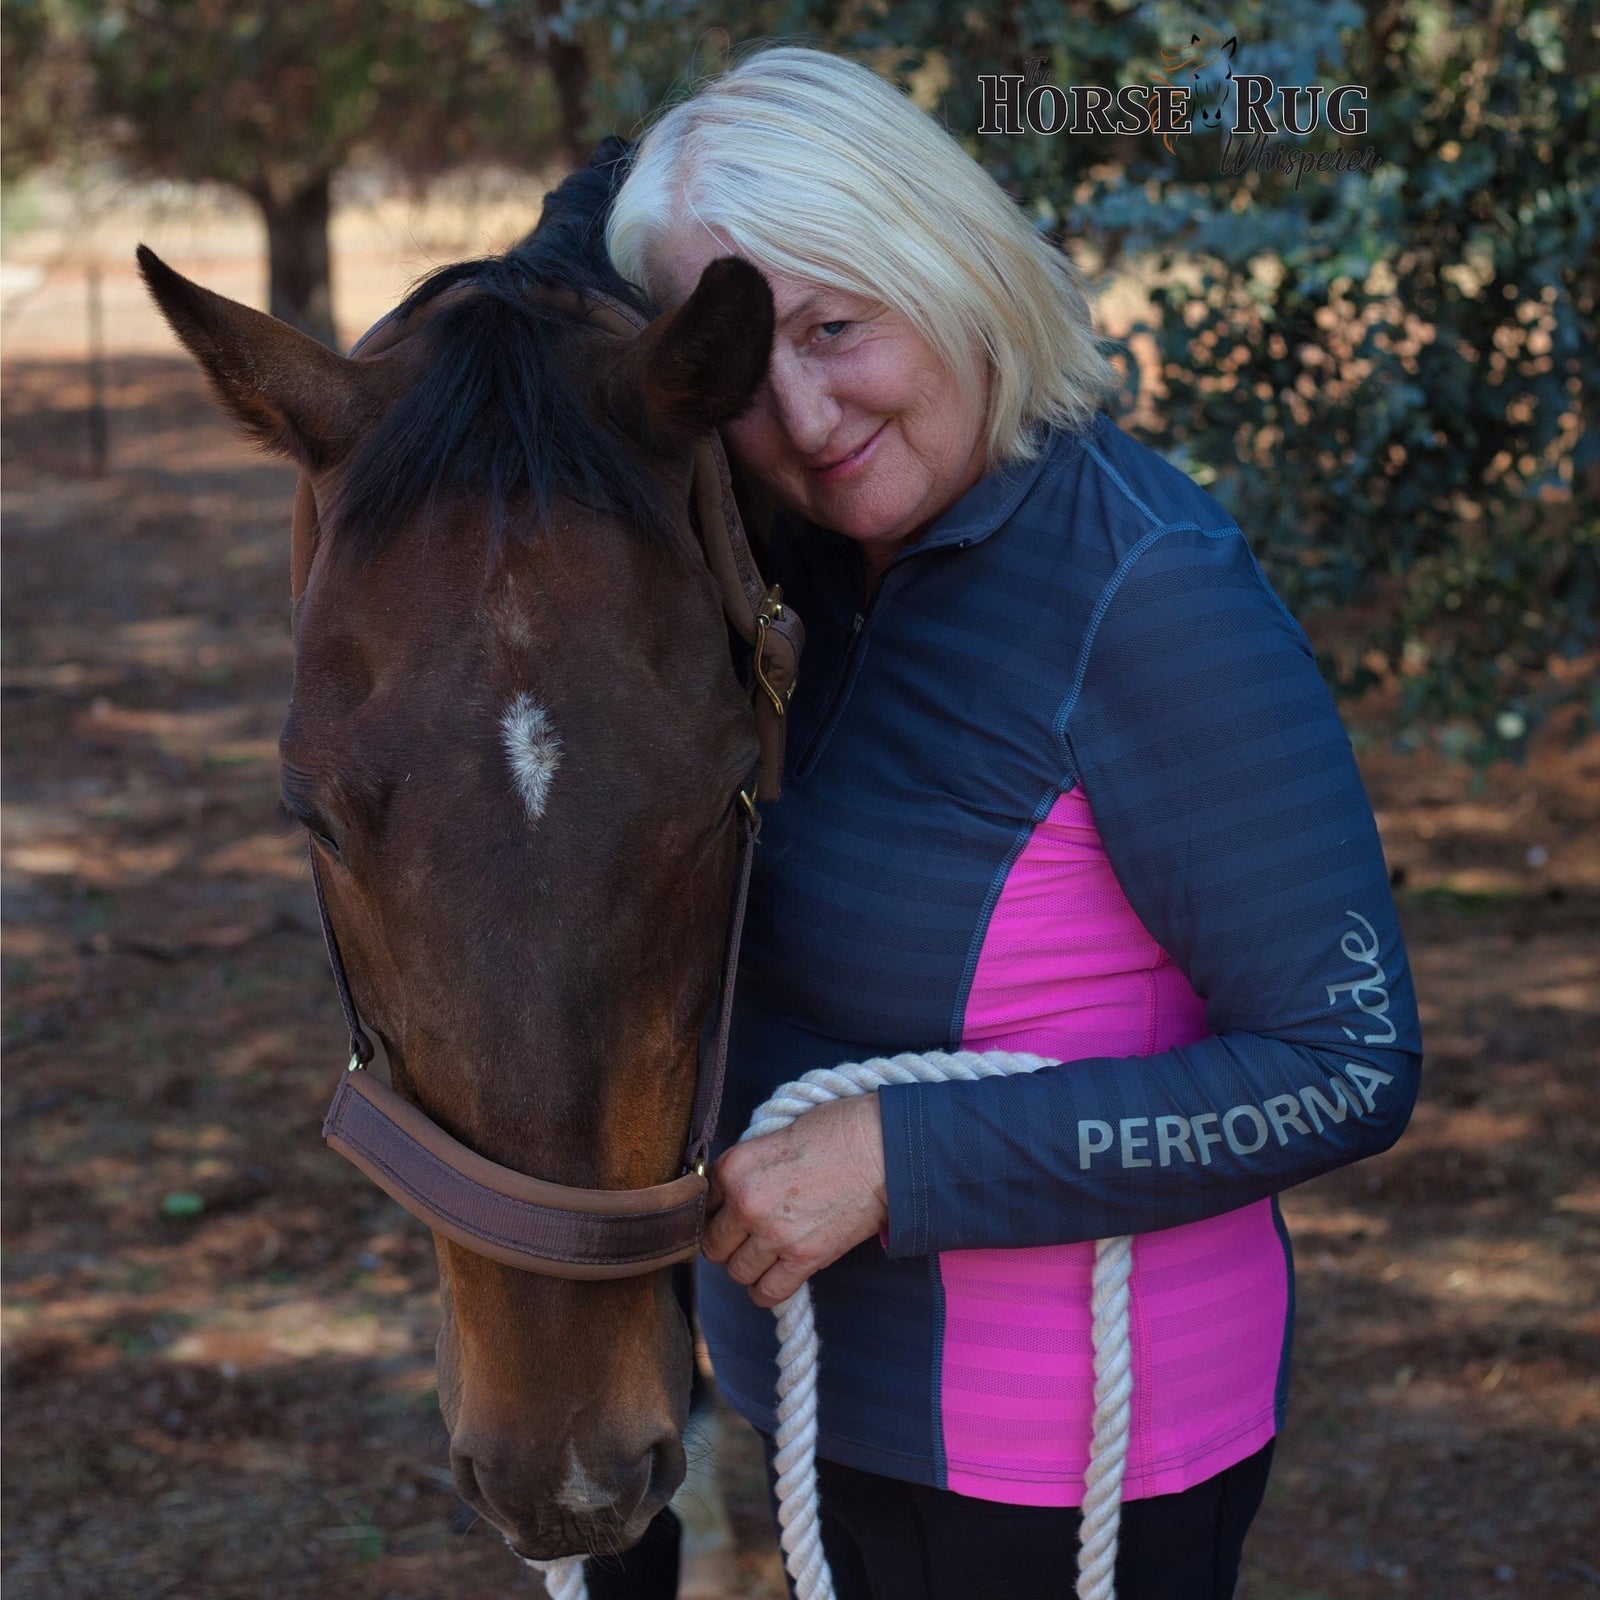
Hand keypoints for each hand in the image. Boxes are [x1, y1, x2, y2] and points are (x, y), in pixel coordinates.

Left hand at [702, 1095, 887, 1307]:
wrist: (884, 1149)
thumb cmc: (837, 1130)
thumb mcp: (776, 1134)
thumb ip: (748, 1166)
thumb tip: (732, 1190)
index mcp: (734, 1166)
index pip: (703, 1205)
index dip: (719, 1209)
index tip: (734, 1210)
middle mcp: (745, 1203)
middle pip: (712, 1246)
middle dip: (729, 1242)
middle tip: (750, 1234)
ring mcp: (773, 1234)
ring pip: (736, 1272)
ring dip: (749, 1266)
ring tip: (767, 1252)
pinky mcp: (804, 1259)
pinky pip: (767, 1293)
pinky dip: (767, 1289)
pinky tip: (777, 1274)